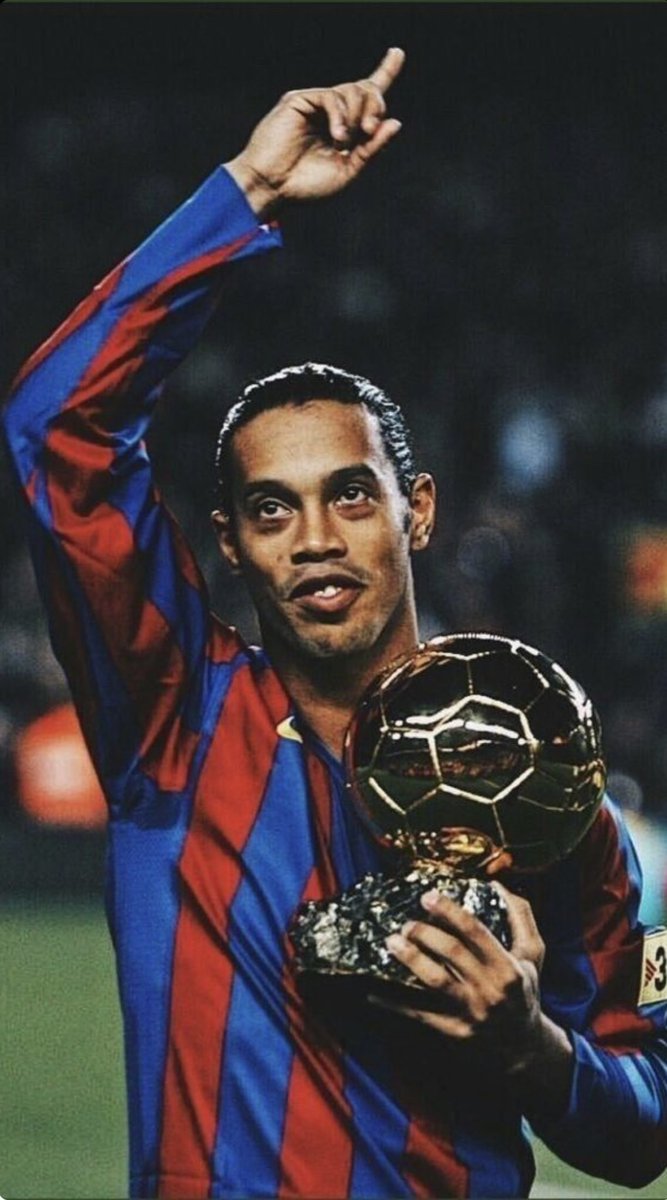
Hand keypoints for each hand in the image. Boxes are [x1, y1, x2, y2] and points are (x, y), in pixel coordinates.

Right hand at [225, 48, 404, 216]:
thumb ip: (372, 149)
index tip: (398, 53)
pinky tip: (337, 136)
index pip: (368, 96)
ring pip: (351, 90)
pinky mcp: (300, 100)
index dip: (385, 73)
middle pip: (365, 90)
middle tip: (370, 130)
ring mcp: (315, 104)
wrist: (273, 188)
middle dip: (376, 106)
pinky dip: (340, 115)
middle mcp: (331, 112)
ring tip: (343, 143)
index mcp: (345, 128)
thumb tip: (395, 122)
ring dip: (356, 116)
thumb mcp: (348, 171)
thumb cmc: (306, 186)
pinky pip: (331, 96)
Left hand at [377, 884, 545, 1056]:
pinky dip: (395, 1004)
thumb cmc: (524, 991)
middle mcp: (490, 989)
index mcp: (508, 967)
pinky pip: (419, 1015)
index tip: (427, 897)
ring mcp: (471, 1012)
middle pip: (452, 953)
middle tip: (405, 923)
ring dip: (410, 959)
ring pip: (435, 982)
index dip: (449, 911)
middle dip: (425, 933)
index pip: (476, 931)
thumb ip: (520, 917)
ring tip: (391, 943)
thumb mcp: (532, 954)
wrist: (525, 1047)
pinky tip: (374, 992)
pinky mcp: (455, 1032)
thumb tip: (497, 884)